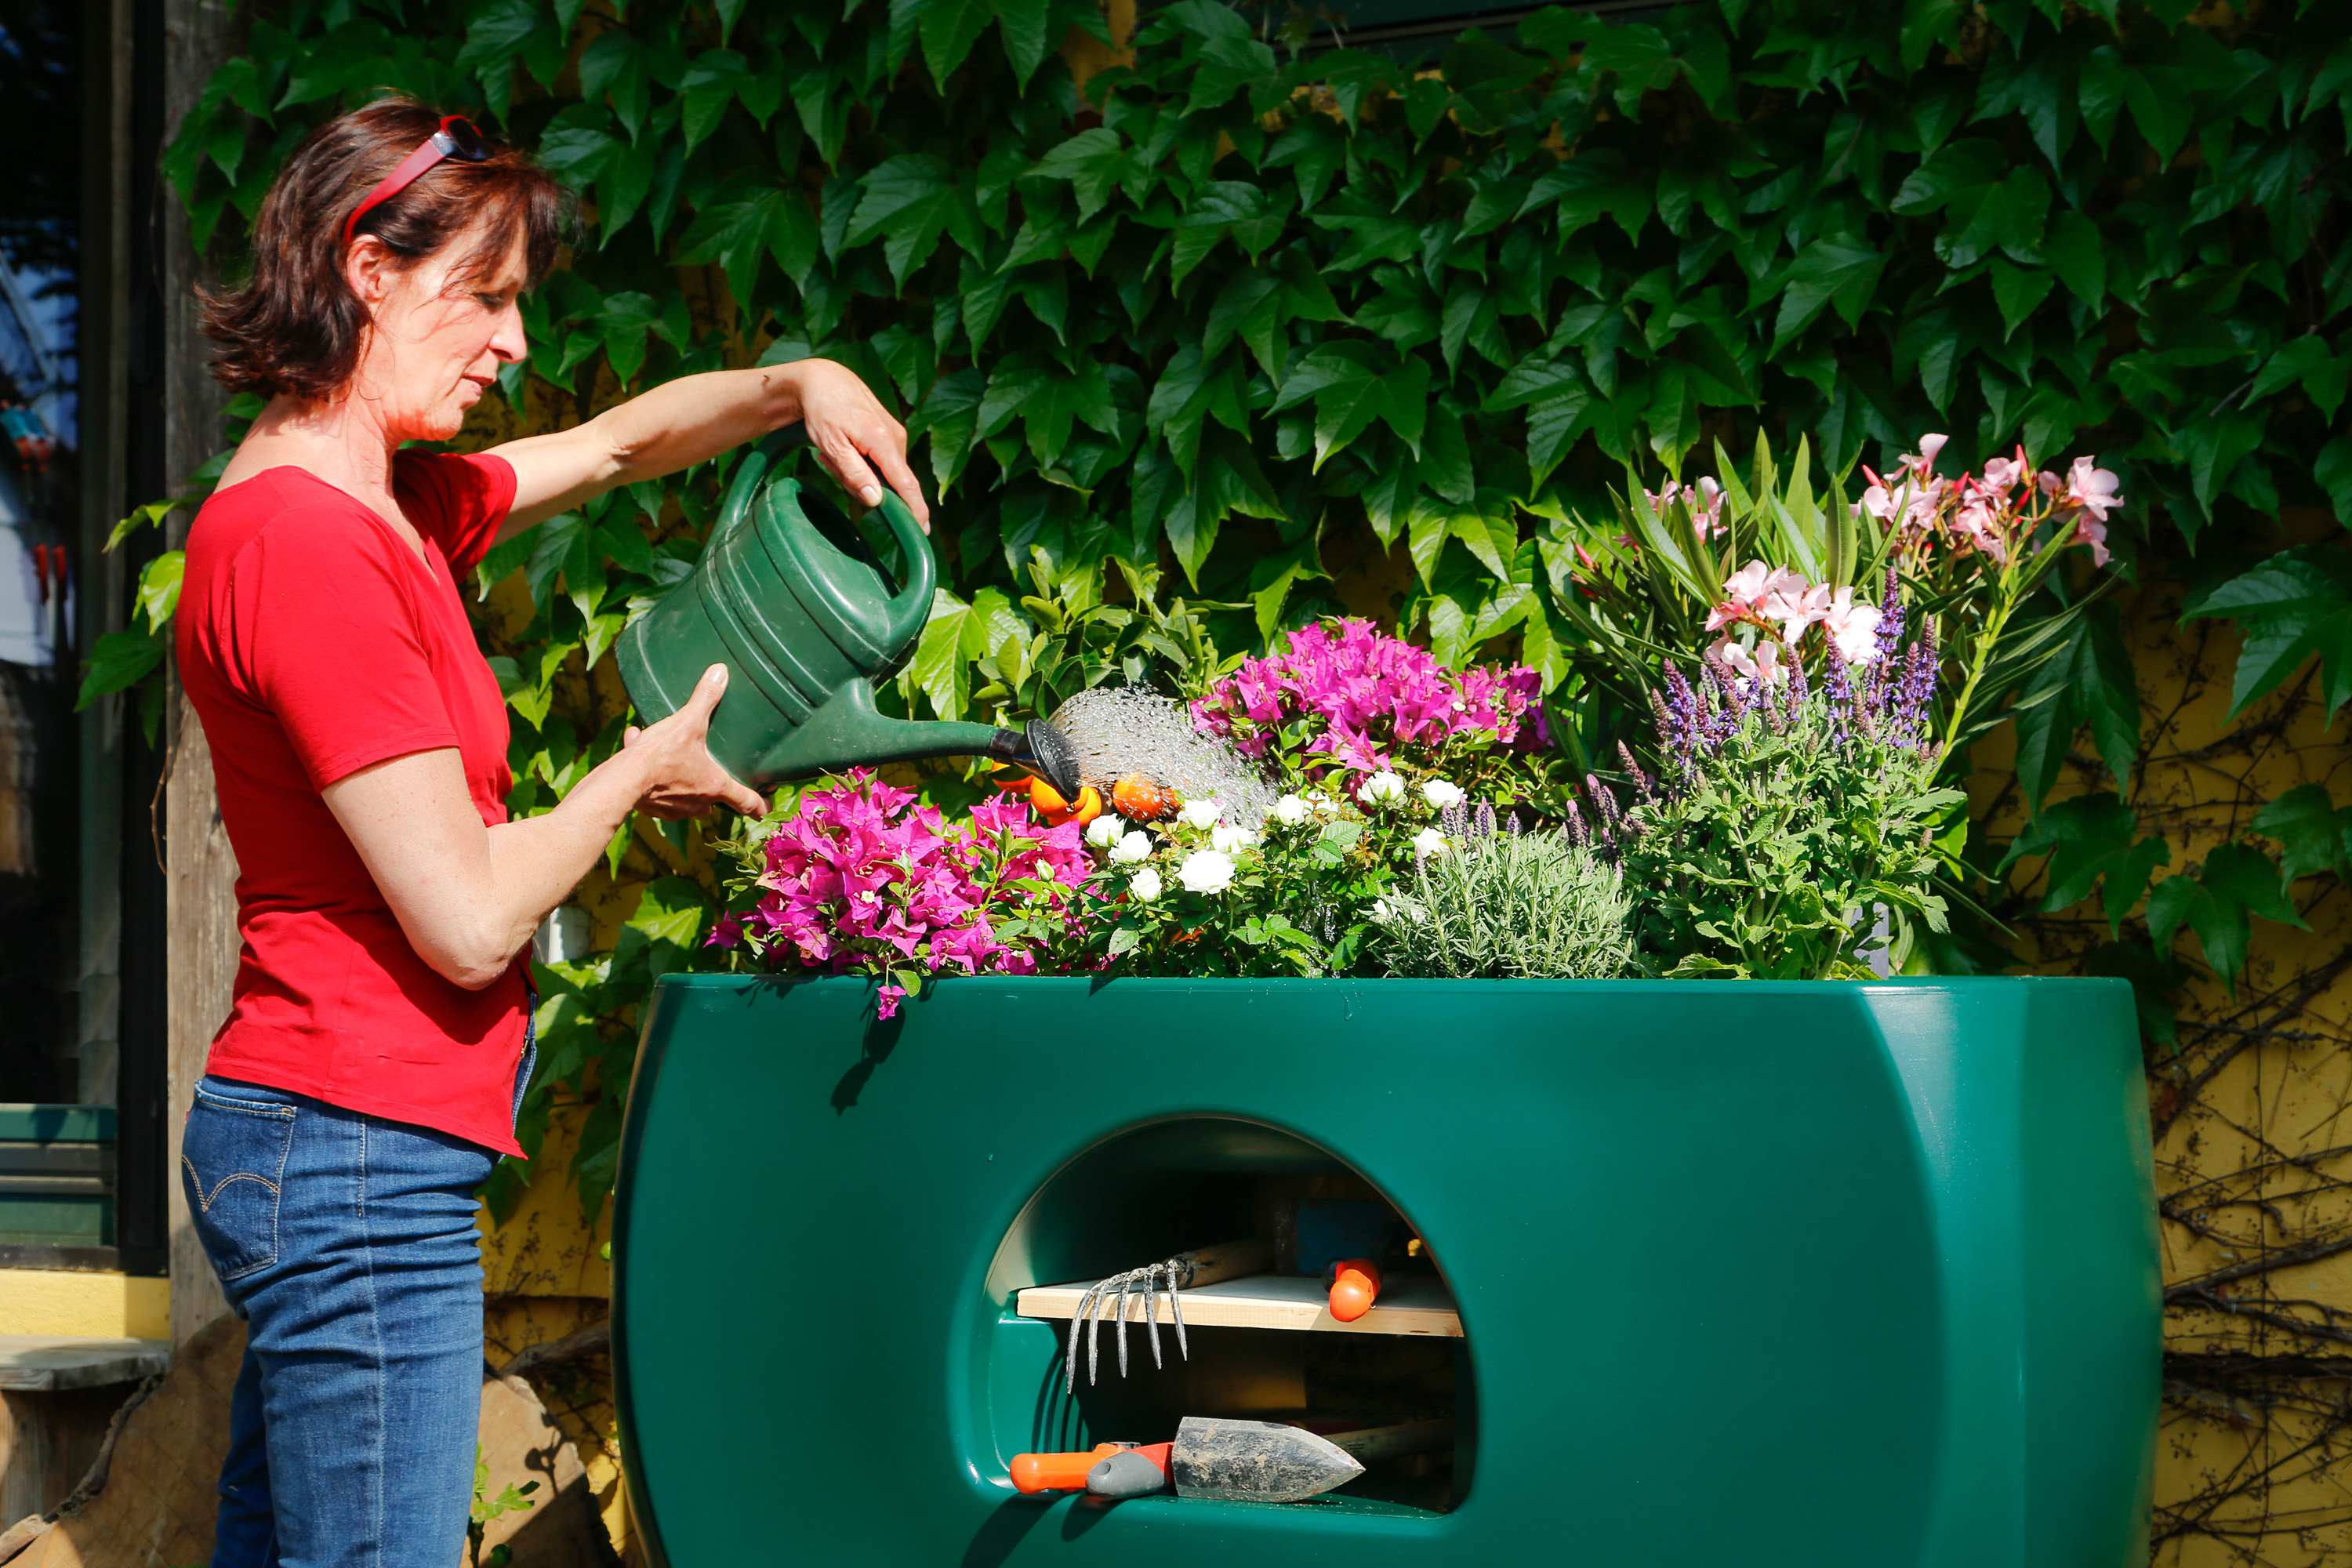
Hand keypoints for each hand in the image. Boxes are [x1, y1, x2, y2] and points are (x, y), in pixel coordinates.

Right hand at [621, 664, 768, 819]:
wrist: (622, 781)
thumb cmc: (660, 756)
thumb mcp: (687, 722)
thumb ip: (705, 698)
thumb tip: (721, 672)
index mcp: (715, 785)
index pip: (747, 802)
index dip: (760, 806)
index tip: (767, 809)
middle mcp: (698, 804)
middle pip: (714, 803)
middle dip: (712, 789)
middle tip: (711, 775)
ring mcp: (675, 809)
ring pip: (685, 798)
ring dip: (680, 778)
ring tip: (669, 754)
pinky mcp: (652, 809)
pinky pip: (657, 791)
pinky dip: (652, 775)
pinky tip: (638, 747)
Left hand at [790, 358, 930, 531]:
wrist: (824, 379)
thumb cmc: (823, 411)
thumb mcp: (831, 445)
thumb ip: (854, 474)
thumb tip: (876, 500)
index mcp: (883, 441)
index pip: (906, 484)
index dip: (915, 510)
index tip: (922, 531)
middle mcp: (896, 438)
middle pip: (890, 482)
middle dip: (863, 485)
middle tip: (831, 465)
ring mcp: (896, 434)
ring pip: (883, 472)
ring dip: (859, 472)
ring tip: (834, 453)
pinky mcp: (891, 433)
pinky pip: (881, 461)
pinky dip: (862, 461)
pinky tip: (844, 447)